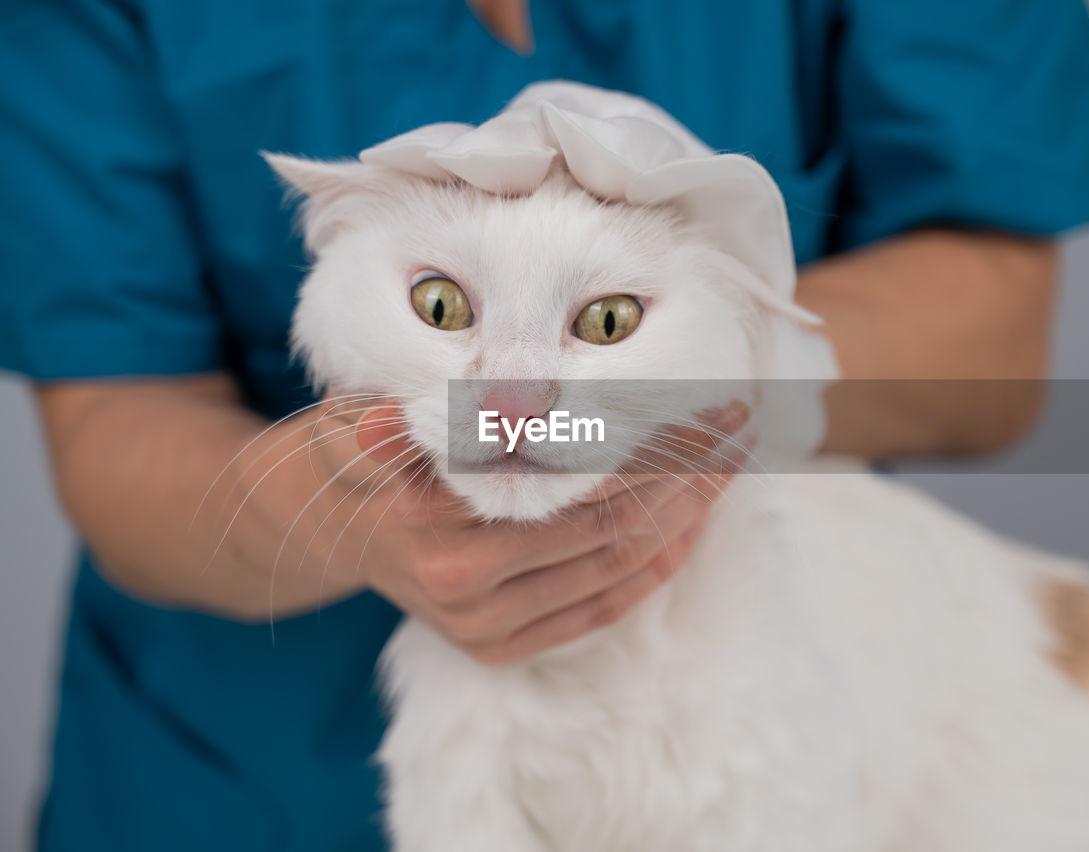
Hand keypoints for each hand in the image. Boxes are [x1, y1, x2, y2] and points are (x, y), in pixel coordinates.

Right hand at [310, 396, 750, 664]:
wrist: (332, 524)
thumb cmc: (365, 450)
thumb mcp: (366, 417)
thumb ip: (396, 421)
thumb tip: (420, 417)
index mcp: (429, 519)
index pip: (569, 482)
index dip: (644, 447)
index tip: (700, 404)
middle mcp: (458, 582)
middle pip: (605, 526)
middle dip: (681, 475)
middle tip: (733, 429)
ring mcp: (480, 625)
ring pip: (613, 569)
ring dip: (682, 518)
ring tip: (726, 466)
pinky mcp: (496, 648)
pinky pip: (597, 609)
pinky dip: (652, 567)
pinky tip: (691, 524)